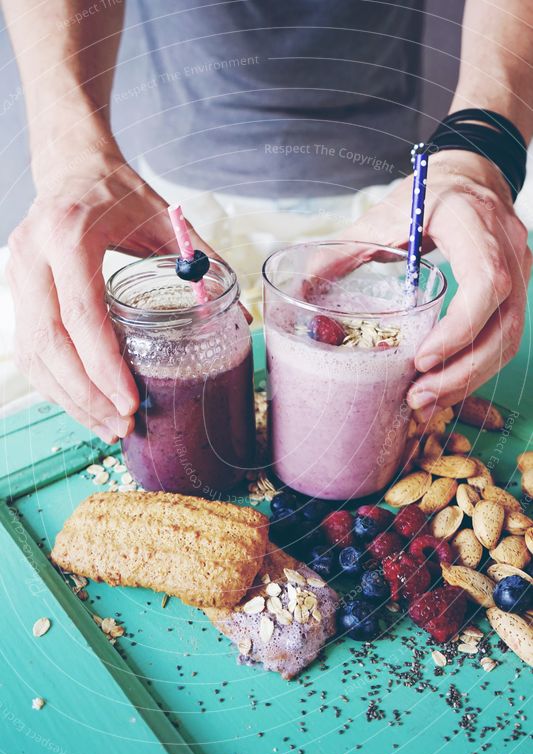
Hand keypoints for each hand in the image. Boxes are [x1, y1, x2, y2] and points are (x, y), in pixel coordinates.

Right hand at [7, 148, 215, 442]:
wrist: (72, 166)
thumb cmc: (119, 194)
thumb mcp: (165, 221)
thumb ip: (202, 264)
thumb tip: (241, 315)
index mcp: (69, 234)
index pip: (81, 314)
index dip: (104, 366)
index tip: (130, 403)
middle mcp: (32, 256)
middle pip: (50, 343)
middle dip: (86, 395)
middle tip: (121, 425)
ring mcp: (16, 275)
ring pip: (33, 354)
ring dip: (68, 399)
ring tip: (106, 427)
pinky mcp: (15, 291)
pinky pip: (28, 350)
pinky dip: (53, 384)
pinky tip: (82, 403)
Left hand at [330, 150, 531, 415]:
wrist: (472, 177)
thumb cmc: (431, 194)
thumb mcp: (388, 212)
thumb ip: (347, 247)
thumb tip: (301, 285)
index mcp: (476, 226)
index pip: (486, 282)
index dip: (459, 327)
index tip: (422, 358)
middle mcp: (510, 253)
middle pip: (502, 326)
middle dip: (461, 370)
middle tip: (419, 395)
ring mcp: (519, 276)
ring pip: (507, 341)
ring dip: (468, 379)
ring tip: (426, 400)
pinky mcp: (515, 295)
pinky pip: (503, 340)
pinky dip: (473, 369)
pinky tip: (442, 386)